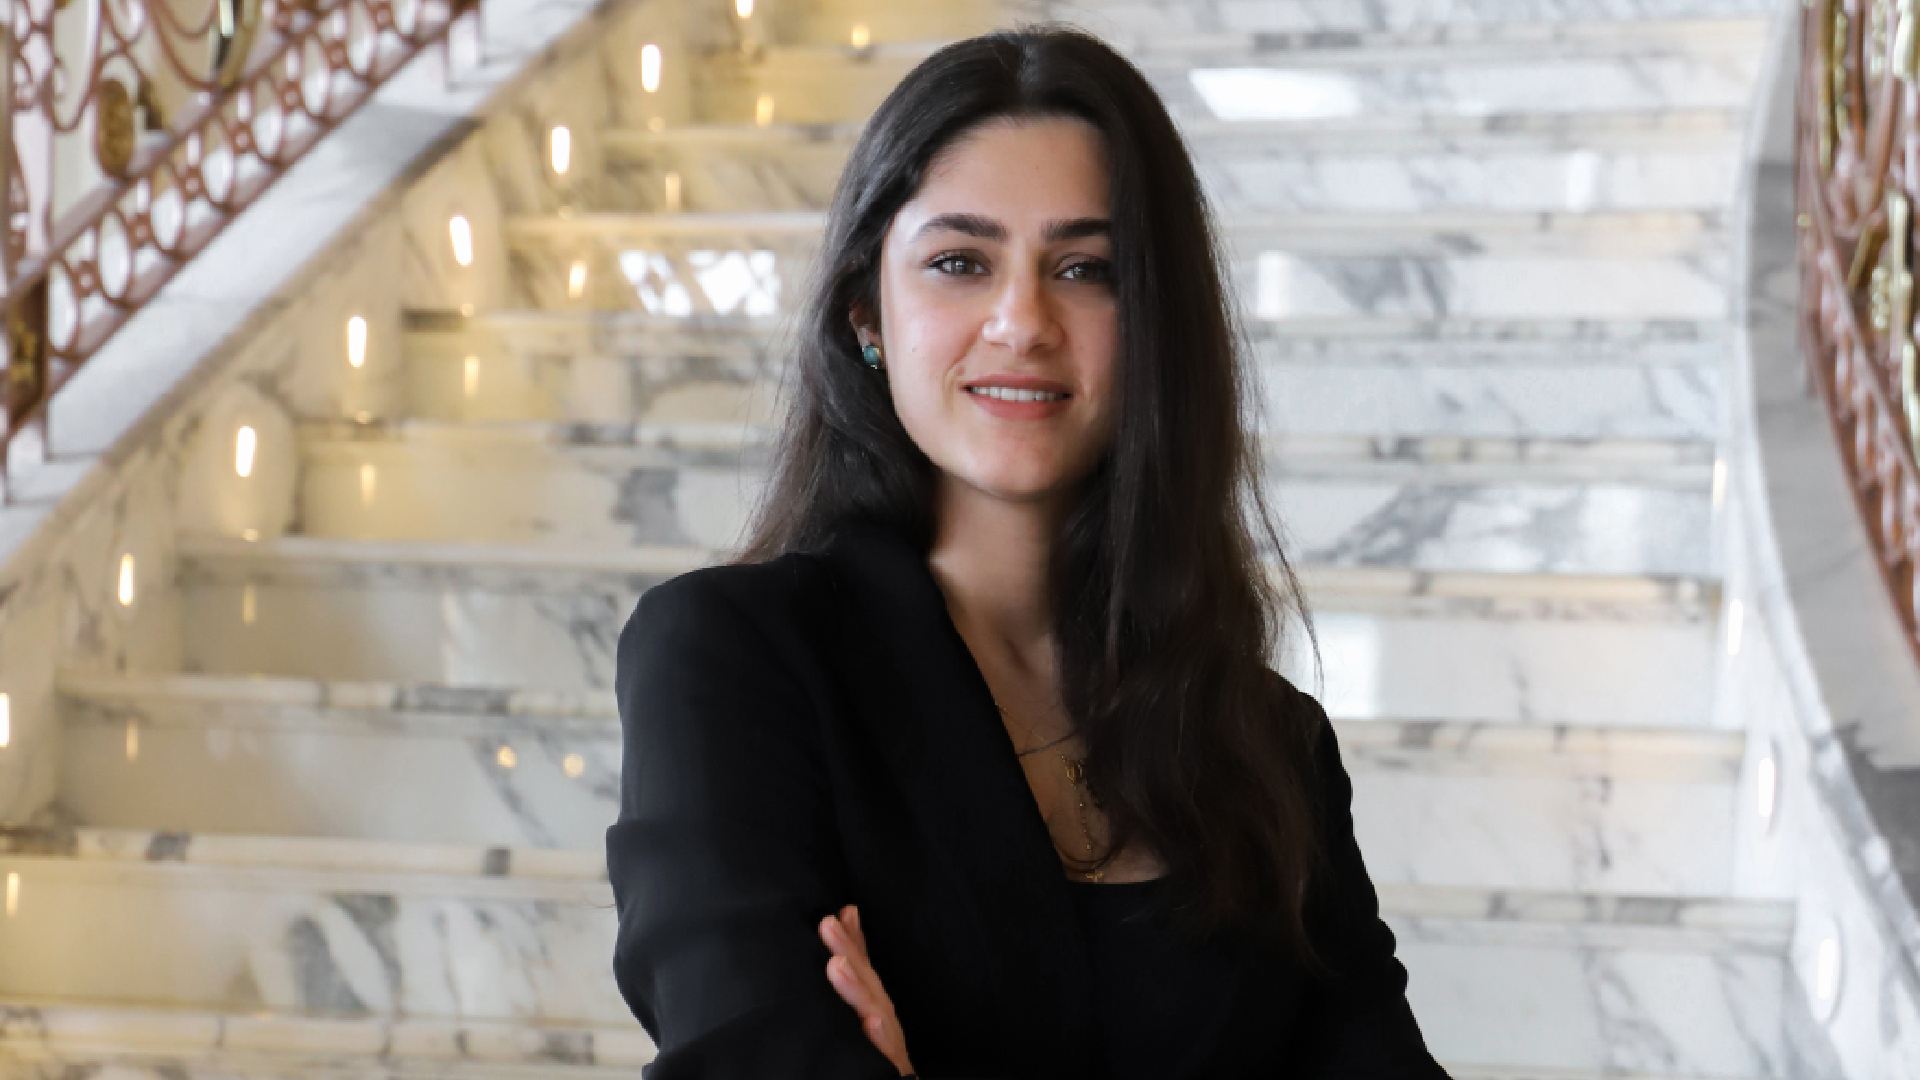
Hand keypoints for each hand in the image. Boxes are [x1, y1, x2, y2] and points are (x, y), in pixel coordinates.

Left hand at [819, 904, 914, 1076]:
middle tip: (828, 925)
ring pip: (875, 1010)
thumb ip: (856, 968)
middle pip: (866, 980)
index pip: (862, 965)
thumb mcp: (865, 1007)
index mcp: (873, 1002)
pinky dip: (879, 1035)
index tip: (839, 911)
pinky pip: (885, 1051)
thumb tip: (844, 923)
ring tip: (837, 964)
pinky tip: (871, 1021)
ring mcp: (888, 1039)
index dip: (852, 937)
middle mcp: (882, 1015)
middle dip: (849, 950)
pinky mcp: (890, 1063)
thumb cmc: (878, 1047)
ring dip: (856, 986)